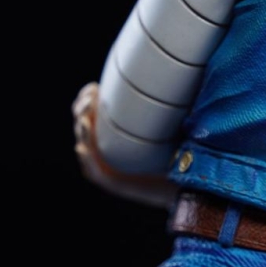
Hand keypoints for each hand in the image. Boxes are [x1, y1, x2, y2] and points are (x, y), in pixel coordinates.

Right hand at [72, 82, 180, 210]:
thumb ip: (158, 107)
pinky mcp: (112, 182)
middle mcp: (107, 147)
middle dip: (81, 109)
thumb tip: (163, 83)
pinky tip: (84, 147)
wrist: (184, 183)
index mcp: (113, 131)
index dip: (86, 98)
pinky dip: (87, 159)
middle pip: (82, 124)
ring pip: (84, 146)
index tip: (94, 87)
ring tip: (86, 119)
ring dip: (82, 131)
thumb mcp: (164, 125)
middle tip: (90, 98)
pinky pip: (92, 171)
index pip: (91, 111)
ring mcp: (107, 165)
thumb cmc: (175, 151)